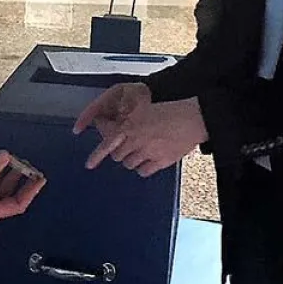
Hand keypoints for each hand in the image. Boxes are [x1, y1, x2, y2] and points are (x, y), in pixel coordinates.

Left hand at [86, 97, 207, 177]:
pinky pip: (143, 171)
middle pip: (117, 155)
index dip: (97, 154)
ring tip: (143, 150)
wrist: (193, 118)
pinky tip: (150, 159)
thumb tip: (116, 135)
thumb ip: (129, 124)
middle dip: (120, 152)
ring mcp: (148, 152)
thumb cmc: (171, 113)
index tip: (89, 164)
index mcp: (131, 125)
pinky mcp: (160, 161)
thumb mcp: (144, 112)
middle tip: (129, 147)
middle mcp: (137, 139)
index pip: (107, 142)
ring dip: (132, 159)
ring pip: (129, 164)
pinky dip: (144, 167)